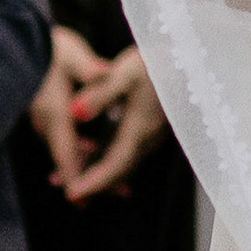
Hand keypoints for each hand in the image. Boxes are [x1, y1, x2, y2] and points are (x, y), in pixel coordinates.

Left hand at [34, 16, 168, 202]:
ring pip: (122, 164)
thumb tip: (74, 112)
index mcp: (139, 129)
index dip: (93, 184)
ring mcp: (151, 135)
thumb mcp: (124, 73)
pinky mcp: (150, 128)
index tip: (71, 194)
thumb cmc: (154, 63)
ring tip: (69, 175)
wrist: (185, 56)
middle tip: (65, 191)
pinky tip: (91, 154)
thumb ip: (99, 94)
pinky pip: (127, 153)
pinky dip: (107, 160)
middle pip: (118, 172)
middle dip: (92, 185)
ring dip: (98, 173)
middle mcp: (147, 138)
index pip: (114, 166)